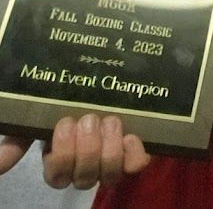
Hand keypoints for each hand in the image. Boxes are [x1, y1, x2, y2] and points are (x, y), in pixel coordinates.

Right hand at [0, 115, 150, 188]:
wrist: (101, 92)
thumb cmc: (67, 109)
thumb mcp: (40, 120)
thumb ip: (19, 140)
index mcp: (59, 167)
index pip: (58, 175)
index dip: (62, 153)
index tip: (65, 122)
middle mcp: (84, 172)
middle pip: (85, 177)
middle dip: (87, 146)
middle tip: (88, 118)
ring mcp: (110, 166)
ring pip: (109, 174)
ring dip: (109, 147)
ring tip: (109, 121)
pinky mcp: (132, 156)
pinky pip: (136, 166)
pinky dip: (133, 152)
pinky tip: (130, 136)